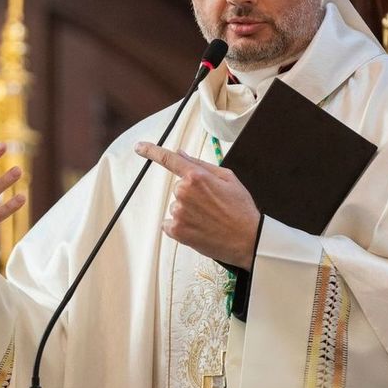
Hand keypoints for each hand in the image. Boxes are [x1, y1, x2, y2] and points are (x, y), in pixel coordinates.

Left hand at [134, 141, 259, 269]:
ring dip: (188, 212)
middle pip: (178, 188)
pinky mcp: (176, 230)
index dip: (151, 151)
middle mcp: (184, 192)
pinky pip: (170, 224)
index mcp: (197, 176)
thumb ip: (201, 165)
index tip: (139, 147)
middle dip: (192, 195)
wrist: (248, 239)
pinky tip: (198, 229)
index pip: (169, 160)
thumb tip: (181, 154)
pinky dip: (180, 226)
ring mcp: (179, 212)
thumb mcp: (228, 178)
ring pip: (176, 206)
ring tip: (209, 220)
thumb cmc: (241, 208)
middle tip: (212, 206)